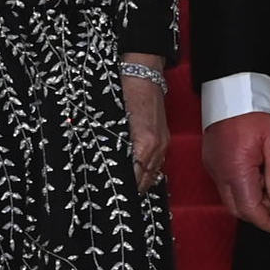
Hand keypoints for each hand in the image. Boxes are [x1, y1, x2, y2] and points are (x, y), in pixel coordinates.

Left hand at [120, 62, 169, 191]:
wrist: (143, 72)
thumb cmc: (126, 91)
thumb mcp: (114, 120)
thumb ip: (114, 145)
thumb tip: (105, 162)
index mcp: (145, 143)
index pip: (135, 176)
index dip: (124, 188)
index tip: (114, 195)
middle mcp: (157, 145)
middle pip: (146, 179)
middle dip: (133, 189)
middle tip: (118, 198)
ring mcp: (163, 142)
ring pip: (154, 172)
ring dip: (141, 182)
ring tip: (128, 191)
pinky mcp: (164, 137)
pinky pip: (158, 162)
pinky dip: (149, 171)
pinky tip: (140, 174)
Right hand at [203, 110, 269, 236]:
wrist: (231, 90)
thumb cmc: (254, 111)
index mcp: (236, 169)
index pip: (249, 208)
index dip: (266, 222)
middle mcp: (220, 172)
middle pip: (237, 208)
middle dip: (259, 216)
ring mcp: (213, 167)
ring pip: (231, 198)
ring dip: (251, 203)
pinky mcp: (212, 160)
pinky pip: (226, 185)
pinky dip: (242, 191)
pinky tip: (258, 184)